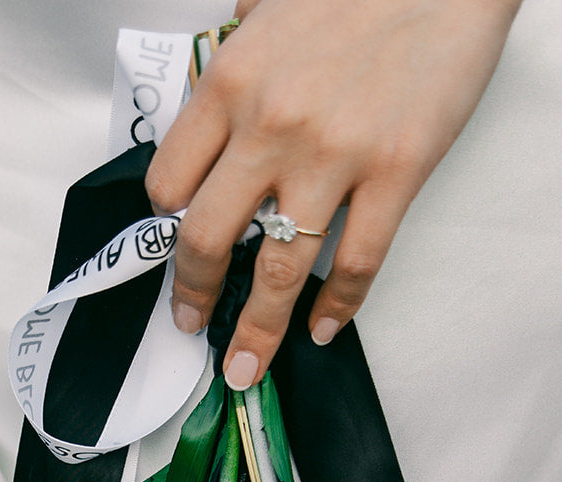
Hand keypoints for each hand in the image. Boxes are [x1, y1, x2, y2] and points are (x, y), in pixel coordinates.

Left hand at [147, 0, 520, 387]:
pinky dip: (335, 309)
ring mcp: (334, 155)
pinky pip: (356, 265)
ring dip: (257, 331)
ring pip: (278, 271)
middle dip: (193, 296)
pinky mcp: (396, 173)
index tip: (171, 250)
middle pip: (207, 239)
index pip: (170, 182)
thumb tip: (220, 94)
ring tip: (245, 366)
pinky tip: (322, 329)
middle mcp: (270, 125)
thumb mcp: (273, 5)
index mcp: (231, 81)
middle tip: (190, 325)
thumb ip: (239, 56)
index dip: (166, 226)